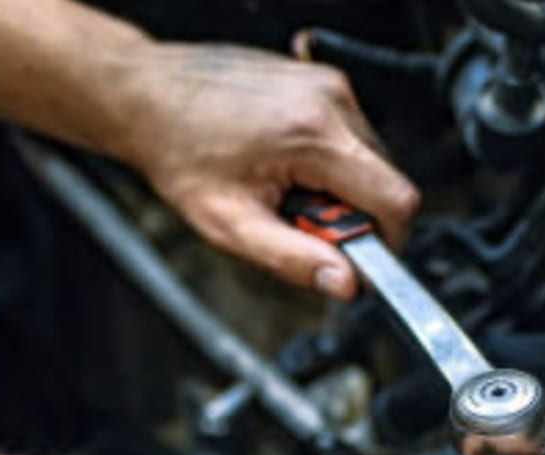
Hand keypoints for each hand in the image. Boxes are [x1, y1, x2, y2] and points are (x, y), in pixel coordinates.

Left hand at [114, 42, 419, 298]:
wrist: (149, 97)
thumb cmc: (180, 153)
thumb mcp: (231, 224)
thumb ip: (293, 260)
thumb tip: (346, 284)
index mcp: (315, 136)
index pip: (396, 201)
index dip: (387, 242)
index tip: (356, 256)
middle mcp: (331, 100)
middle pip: (385, 181)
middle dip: (351, 214)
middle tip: (297, 219)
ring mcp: (328, 84)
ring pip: (370, 160)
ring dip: (339, 187)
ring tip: (286, 186)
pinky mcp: (322, 81)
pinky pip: (351, 136)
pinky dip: (328, 161)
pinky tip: (285, 162)